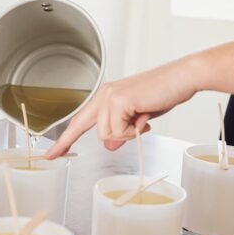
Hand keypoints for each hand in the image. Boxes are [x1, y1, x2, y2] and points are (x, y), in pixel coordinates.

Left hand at [45, 59, 200, 157]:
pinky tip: (144, 118)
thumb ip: (121, 130)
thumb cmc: (163, 94)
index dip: (65, 139)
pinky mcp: (118, 101)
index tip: (51, 153)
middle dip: (67, 142)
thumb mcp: (138, 119)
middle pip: (81, 126)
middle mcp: (104, 95)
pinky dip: (133, 132)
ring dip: (125, 134)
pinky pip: (117, 131)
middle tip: (51, 156)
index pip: (79, 121)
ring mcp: (109, 97)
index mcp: (106, 97)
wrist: (182, 79)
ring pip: (104, 134)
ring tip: (141, 121)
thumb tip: (109, 144)